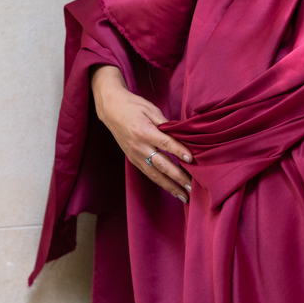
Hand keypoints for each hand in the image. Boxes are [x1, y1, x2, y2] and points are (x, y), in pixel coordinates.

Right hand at [91, 65, 192, 202]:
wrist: (110, 110)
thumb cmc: (133, 106)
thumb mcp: (151, 110)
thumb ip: (166, 124)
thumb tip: (183, 135)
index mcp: (144, 131)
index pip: (165, 143)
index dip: (179, 151)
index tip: (191, 159)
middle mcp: (139, 146)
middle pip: (162, 164)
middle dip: (178, 177)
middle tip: (192, 186)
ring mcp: (135, 155)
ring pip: (154, 174)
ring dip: (170, 186)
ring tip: (184, 195)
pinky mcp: (132, 160)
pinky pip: (148, 173)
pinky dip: (160, 182)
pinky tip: (170, 188)